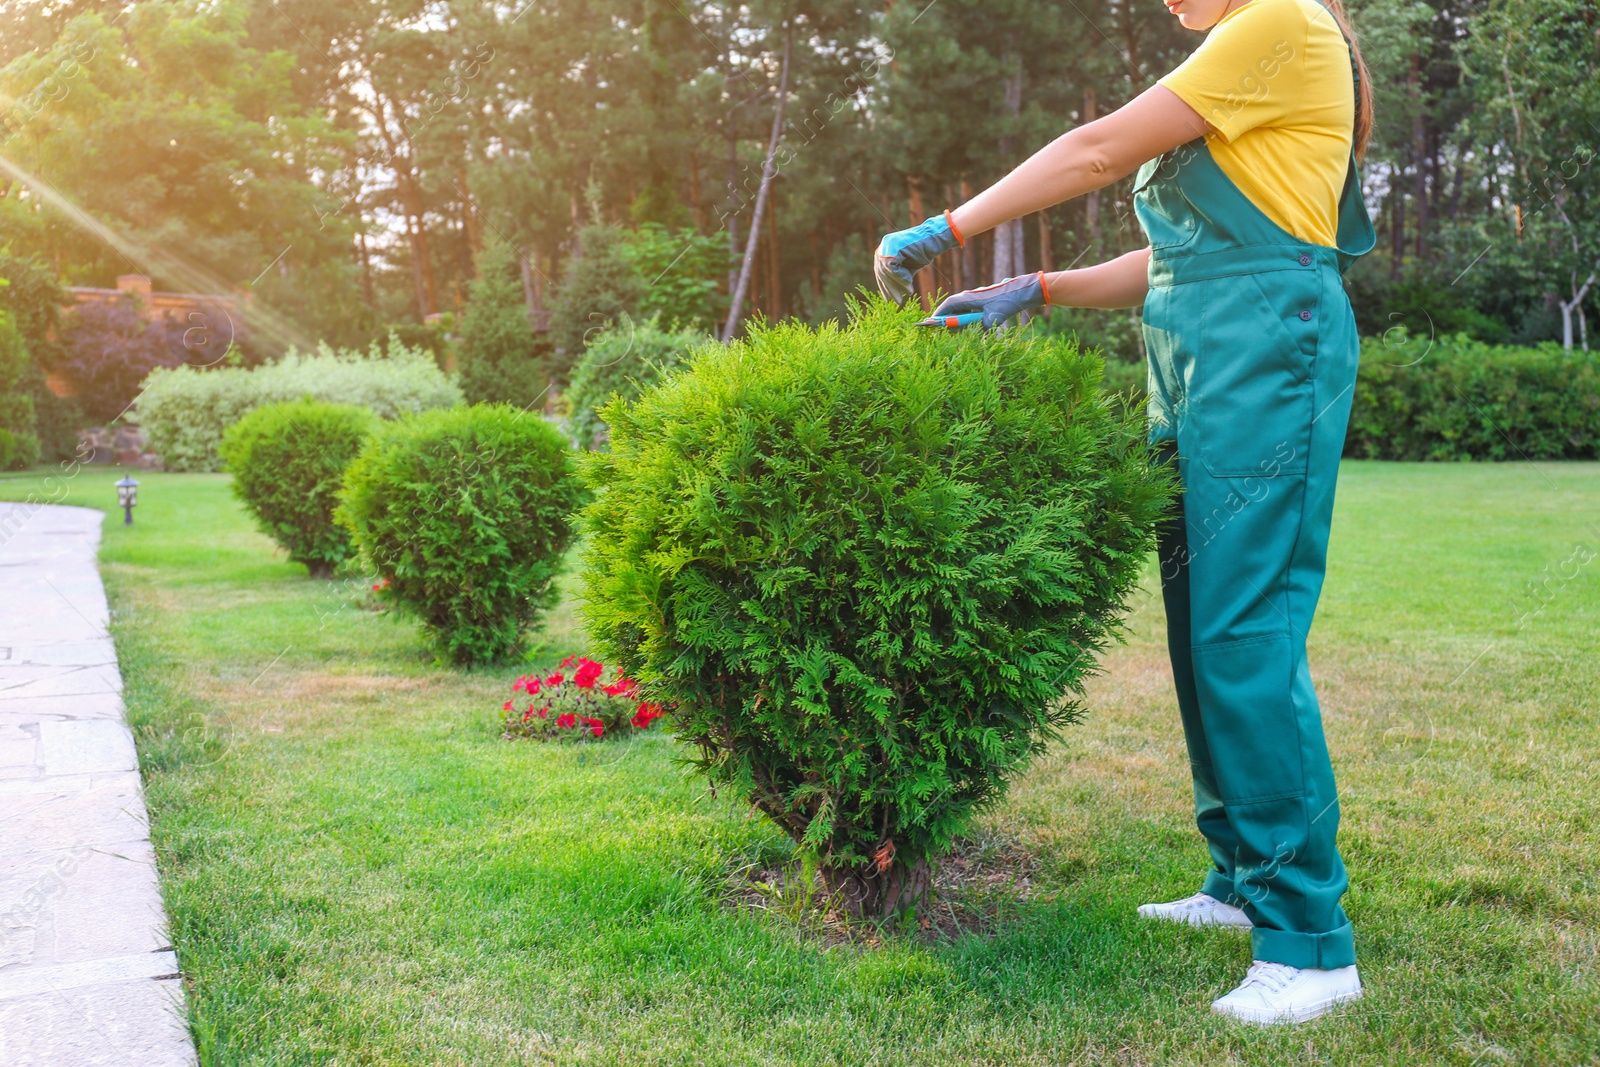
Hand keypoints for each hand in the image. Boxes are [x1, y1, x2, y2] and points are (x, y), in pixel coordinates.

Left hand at [874, 211, 963, 305]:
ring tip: (908, 292)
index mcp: (886, 248)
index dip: (885, 287)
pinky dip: (900, 278)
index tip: (889, 299)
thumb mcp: (908, 266)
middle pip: (881, 272)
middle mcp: (884, 245)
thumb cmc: (925, 251)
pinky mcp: (894, 247)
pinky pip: (892, 268)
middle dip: (890, 289)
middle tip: (898, 302)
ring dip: (897, 285)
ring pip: (885, 271)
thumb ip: (899, 275)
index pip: (880, 270)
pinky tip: (909, 283)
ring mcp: (888, 244)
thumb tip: (893, 292)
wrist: (936, 239)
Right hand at [928, 272, 1048, 329]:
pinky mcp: (985, 300)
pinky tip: (971, 326)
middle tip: (943, 329)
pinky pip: (971, 309)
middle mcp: (971, 296)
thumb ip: (980, 328)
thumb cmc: (1005, 303)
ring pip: (962, 308)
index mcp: (969, 298)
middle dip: (948, 318)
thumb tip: (973, 335)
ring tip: (956, 330)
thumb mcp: (992, 319)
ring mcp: (978, 297)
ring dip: (959, 319)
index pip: (949, 305)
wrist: (1021, 292)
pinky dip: (968, 317)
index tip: (931, 322)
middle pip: (954, 307)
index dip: (939, 314)